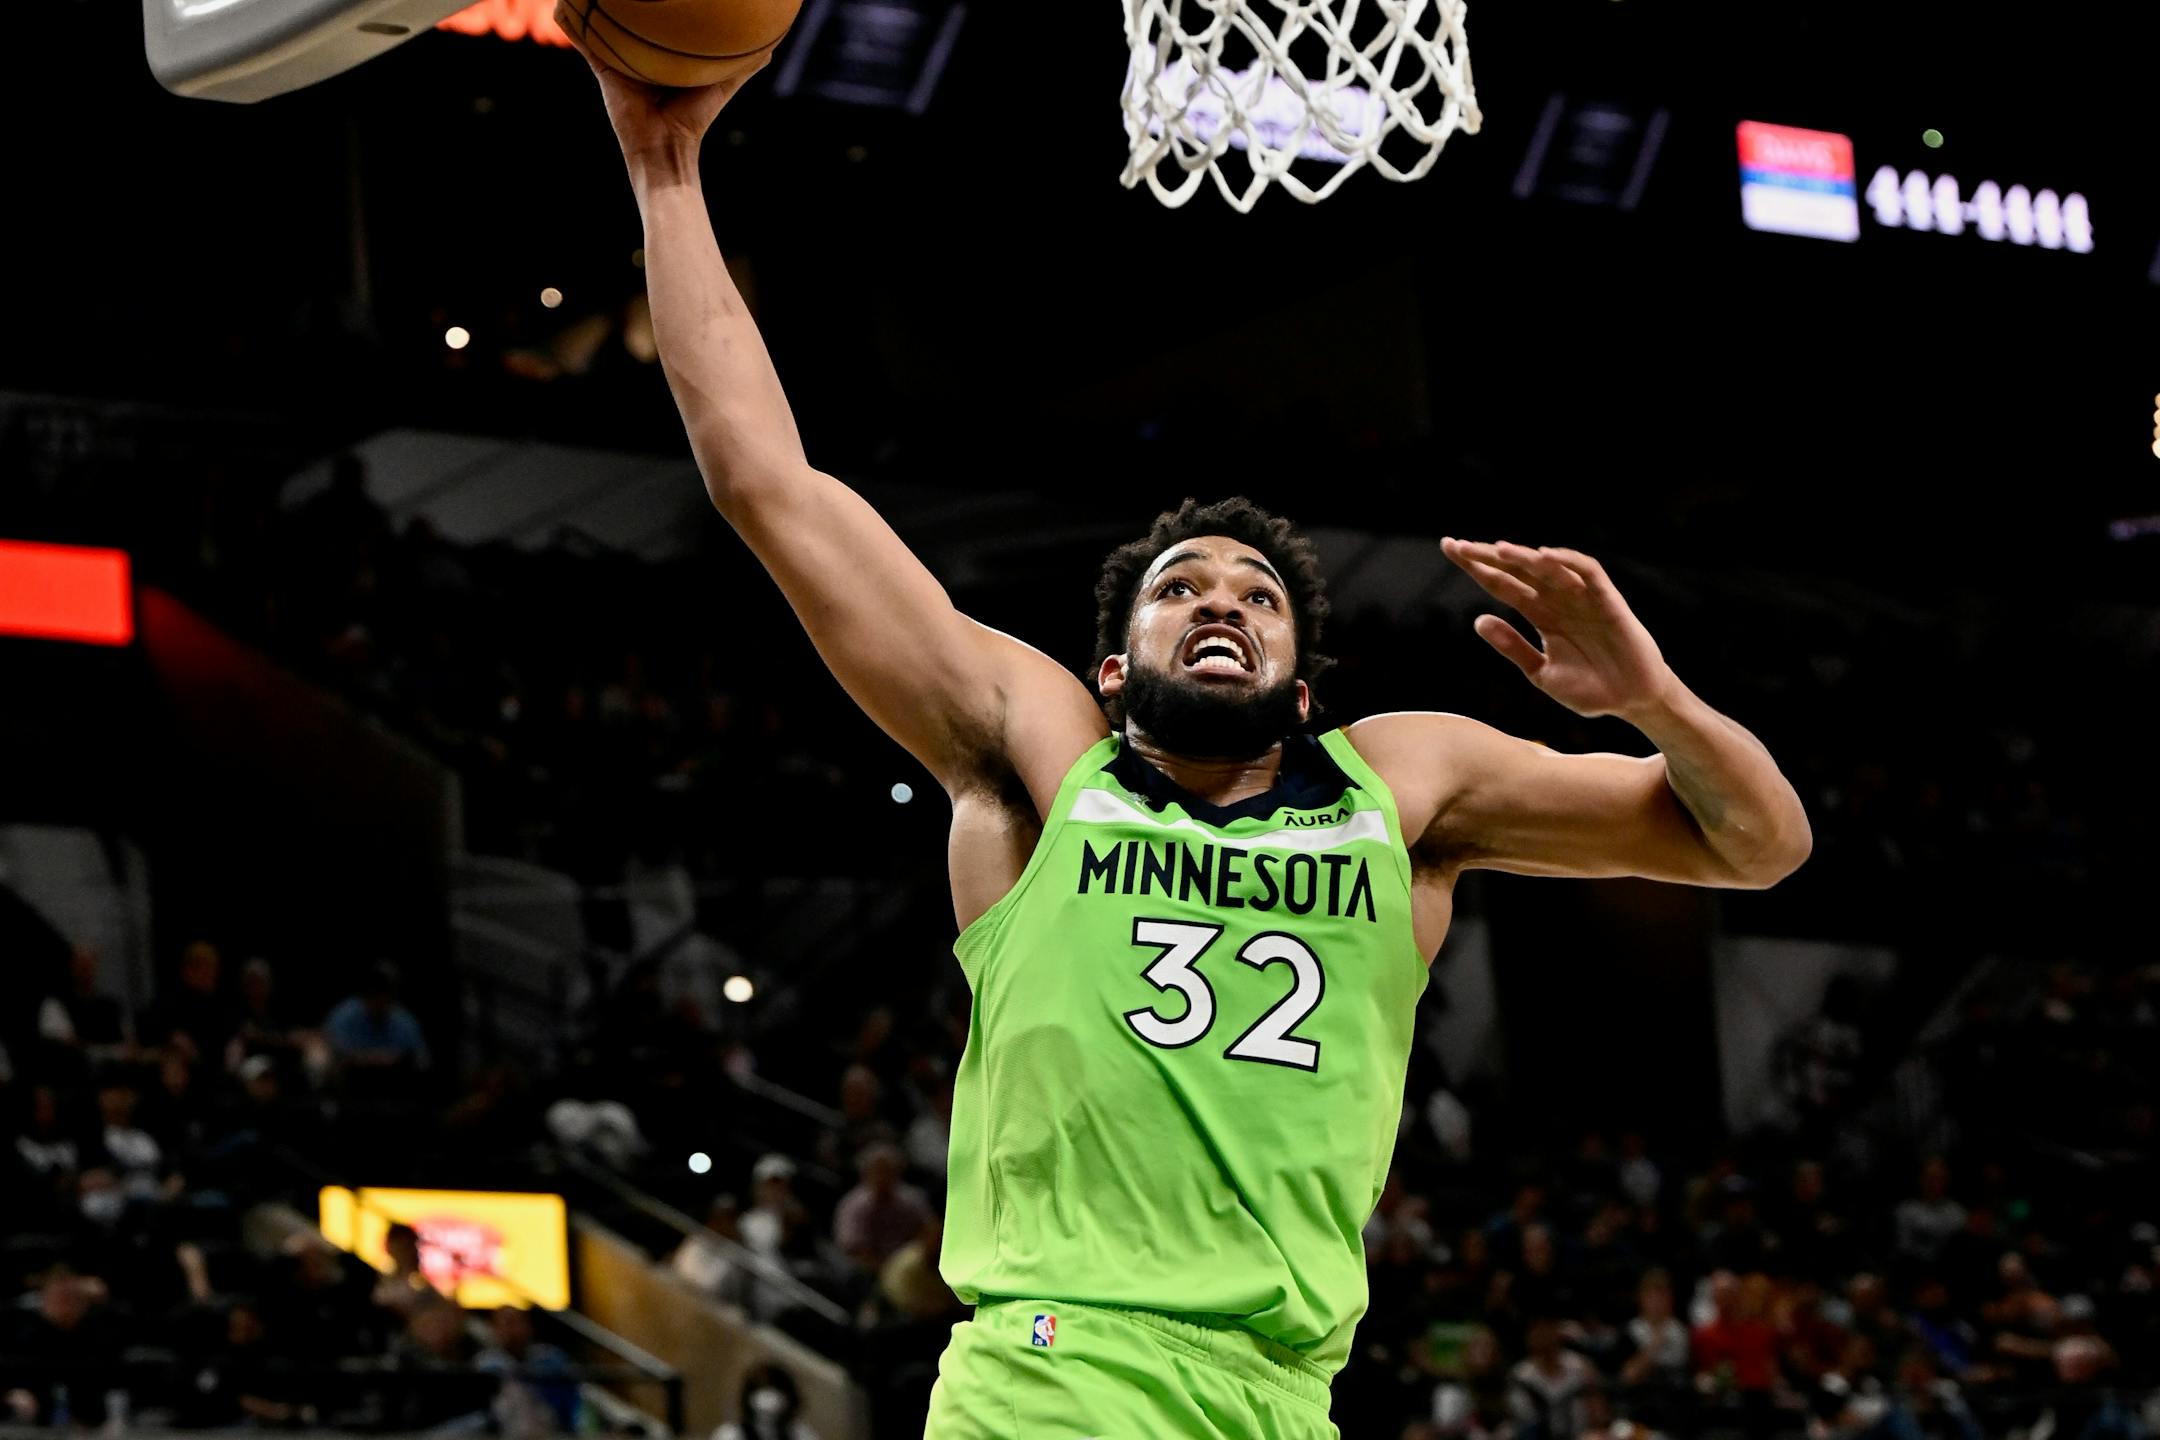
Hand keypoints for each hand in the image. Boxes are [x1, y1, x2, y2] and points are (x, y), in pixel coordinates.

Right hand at [560, 10, 772, 162]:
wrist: (665, 147)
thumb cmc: (694, 119)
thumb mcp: (722, 85)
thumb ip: (742, 68)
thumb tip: (770, 48)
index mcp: (663, 58)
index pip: (660, 24)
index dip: (659, 8)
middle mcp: (639, 56)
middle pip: (629, 21)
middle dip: (625, 1)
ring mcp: (618, 60)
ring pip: (603, 26)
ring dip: (594, 7)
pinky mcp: (602, 69)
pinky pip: (584, 42)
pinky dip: (572, 23)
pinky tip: (562, 4)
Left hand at [1441, 538, 1676, 721]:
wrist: (1632, 701)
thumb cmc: (1591, 689)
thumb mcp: (1541, 672)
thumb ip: (1512, 647)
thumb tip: (1478, 620)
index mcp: (1540, 615)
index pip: (1502, 585)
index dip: (1477, 568)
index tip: (1450, 550)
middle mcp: (1558, 601)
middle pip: (1518, 571)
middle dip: (1488, 556)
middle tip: (1456, 546)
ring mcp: (1582, 598)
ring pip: (1548, 568)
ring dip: (1523, 557)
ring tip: (1496, 550)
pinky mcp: (1608, 601)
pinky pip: (1588, 573)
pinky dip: (1568, 561)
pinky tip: (1544, 556)